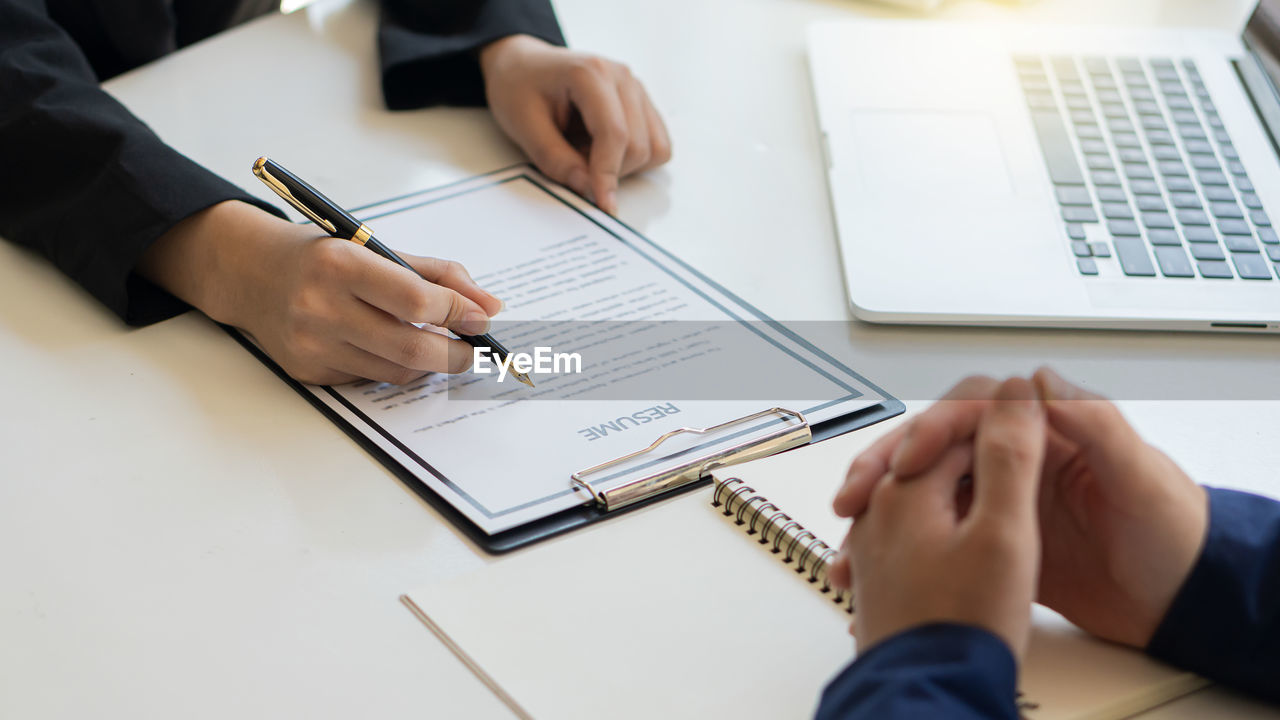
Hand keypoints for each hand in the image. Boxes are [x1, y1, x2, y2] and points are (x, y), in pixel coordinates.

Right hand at [138, 200, 501, 384]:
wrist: (251, 273)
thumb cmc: (321, 256)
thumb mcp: (376, 247)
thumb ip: (438, 275)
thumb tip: (490, 307)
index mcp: (341, 264)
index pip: (416, 301)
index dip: (459, 313)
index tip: (482, 318)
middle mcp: (321, 307)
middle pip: (412, 348)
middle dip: (457, 354)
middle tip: (474, 349)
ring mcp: (312, 345)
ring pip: (397, 371)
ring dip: (429, 363)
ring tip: (437, 343)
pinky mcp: (309, 372)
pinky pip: (371, 378)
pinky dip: (393, 367)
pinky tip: (390, 346)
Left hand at [479, 34, 671, 213]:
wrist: (522, 66)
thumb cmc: (519, 87)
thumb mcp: (522, 125)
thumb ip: (554, 159)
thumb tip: (585, 187)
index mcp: (591, 73)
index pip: (614, 134)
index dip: (608, 174)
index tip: (602, 204)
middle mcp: (622, 77)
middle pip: (638, 146)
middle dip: (609, 171)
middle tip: (571, 162)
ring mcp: (636, 90)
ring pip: (654, 149)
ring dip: (623, 166)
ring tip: (585, 151)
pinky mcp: (642, 104)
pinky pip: (657, 145)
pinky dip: (634, 160)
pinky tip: (602, 150)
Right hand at [833, 369, 1208, 648]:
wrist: (1183, 601)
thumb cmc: (1174, 532)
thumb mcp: (1140, 475)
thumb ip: (1095, 423)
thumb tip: (1036, 380)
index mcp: (1046, 432)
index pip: (971, 411)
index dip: (932, 431)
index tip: (909, 463)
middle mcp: (1015, 460)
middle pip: (932, 447)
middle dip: (884, 466)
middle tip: (854, 497)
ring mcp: (1000, 501)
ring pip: (923, 491)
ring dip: (880, 508)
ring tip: (851, 538)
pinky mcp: (995, 542)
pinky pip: (934, 535)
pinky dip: (898, 547)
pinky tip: (873, 564)